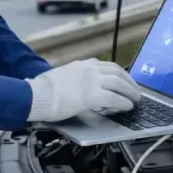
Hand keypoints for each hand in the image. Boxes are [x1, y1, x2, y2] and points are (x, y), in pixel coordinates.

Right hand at [26, 58, 141, 122]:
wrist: (36, 95)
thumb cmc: (43, 90)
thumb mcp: (62, 76)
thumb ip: (75, 78)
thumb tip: (80, 85)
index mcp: (82, 65)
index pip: (107, 66)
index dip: (120, 74)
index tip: (125, 79)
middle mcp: (89, 70)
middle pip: (117, 72)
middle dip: (130, 82)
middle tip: (136, 91)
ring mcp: (91, 81)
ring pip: (119, 83)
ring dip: (130, 92)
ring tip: (136, 99)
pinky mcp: (91, 96)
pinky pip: (114, 98)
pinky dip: (124, 102)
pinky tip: (128, 107)